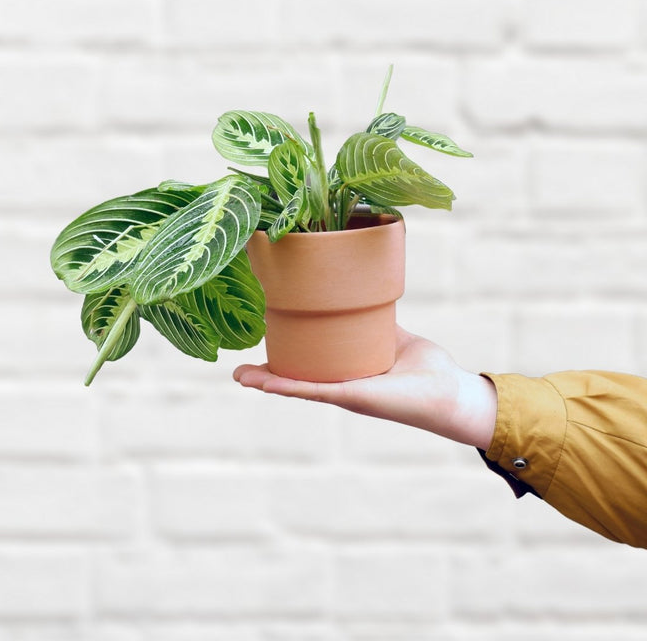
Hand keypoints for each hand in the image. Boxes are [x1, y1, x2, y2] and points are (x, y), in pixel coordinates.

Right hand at [233, 326, 497, 449]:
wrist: (449, 389)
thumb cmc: (425, 368)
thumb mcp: (392, 335)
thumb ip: (374, 319)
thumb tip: (361, 292)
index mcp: (347, 375)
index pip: (307, 369)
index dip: (281, 363)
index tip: (258, 351)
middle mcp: (341, 387)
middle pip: (295, 381)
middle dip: (266, 378)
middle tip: (237, 372)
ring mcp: (345, 393)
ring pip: (297, 387)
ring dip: (267, 383)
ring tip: (240, 377)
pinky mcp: (354, 395)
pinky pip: (315, 389)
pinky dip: (289, 385)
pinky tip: (266, 381)